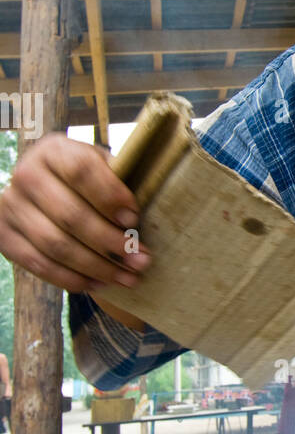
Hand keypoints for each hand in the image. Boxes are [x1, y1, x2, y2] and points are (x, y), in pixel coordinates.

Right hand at [0, 134, 151, 294]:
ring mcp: (10, 207)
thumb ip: (117, 180)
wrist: (42, 189)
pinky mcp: (4, 236)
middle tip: (141, 260)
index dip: (110, 196)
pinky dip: (71, 278)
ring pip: (56, 245)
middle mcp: (26, 175)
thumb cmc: (85, 180)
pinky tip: (99, 283)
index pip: (81, 171)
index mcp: (53, 151)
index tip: (134, 218)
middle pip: (70, 215)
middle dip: (111, 243)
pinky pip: (39, 264)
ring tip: (127, 277)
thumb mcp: (100, 166)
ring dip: (97, 267)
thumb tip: (133, 215)